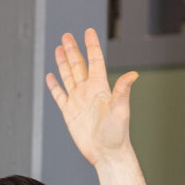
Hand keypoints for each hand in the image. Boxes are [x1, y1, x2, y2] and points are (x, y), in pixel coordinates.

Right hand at [44, 29, 138, 167]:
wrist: (106, 153)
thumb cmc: (117, 133)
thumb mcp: (121, 110)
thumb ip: (123, 90)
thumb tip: (133, 74)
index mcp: (100, 87)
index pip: (94, 61)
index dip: (91, 46)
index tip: (88, 31)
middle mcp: (88, 91)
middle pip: (78, 65)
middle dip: (72, 50)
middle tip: (66, 35)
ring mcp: (78, 101)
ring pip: (68, 77)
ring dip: (63, 63)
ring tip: (59, 49)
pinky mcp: (69, 113)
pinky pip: (59, 95)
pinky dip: (54, 86)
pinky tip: (51, 77)